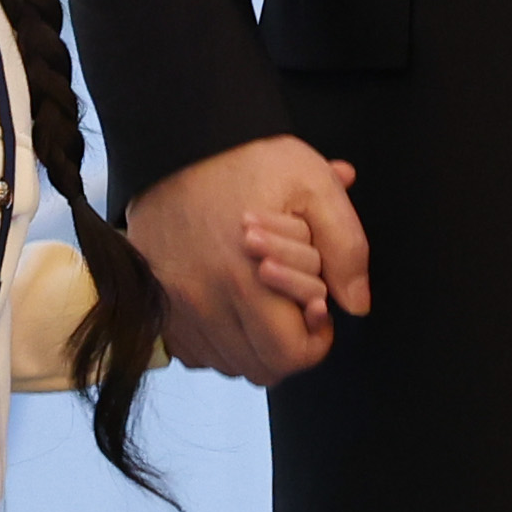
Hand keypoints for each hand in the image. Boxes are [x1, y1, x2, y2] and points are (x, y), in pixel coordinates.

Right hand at [128, 135, 367, 381]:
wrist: (177, 142)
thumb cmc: (247, 161)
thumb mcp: (314, 185)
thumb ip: (346, 248)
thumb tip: (355, 305)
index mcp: (245, 279)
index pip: (290, 355)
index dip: (317, 339)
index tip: (320, 308)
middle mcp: (202, 304)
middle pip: (260, 368)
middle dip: (289, 344)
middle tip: (296, 305)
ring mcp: (174, 310)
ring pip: (228, 363)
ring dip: (254, 343)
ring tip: (263, 299)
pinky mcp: (157, 306)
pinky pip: (195, 352)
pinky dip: (219, 339)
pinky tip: (232, 302)